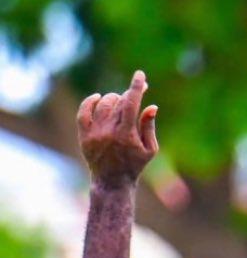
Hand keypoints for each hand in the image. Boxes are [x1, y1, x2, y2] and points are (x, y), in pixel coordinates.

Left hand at [77, 70, 158, 188]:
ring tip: (119, 104)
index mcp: (127, 135)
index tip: (140, 75)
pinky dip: (91, 101)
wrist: (112, 182)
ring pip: (103, 103)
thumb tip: (151, 106)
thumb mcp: (149, 149)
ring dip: (113, 99)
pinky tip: (98, 98)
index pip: (131, 104)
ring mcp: (95, 132)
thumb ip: (149, 126)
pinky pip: (84, 110)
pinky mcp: (84, 134)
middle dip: (128, 96)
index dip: (136, 87)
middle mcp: (109, 131)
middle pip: (118, 101)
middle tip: (133, 98)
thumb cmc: (135, 165)